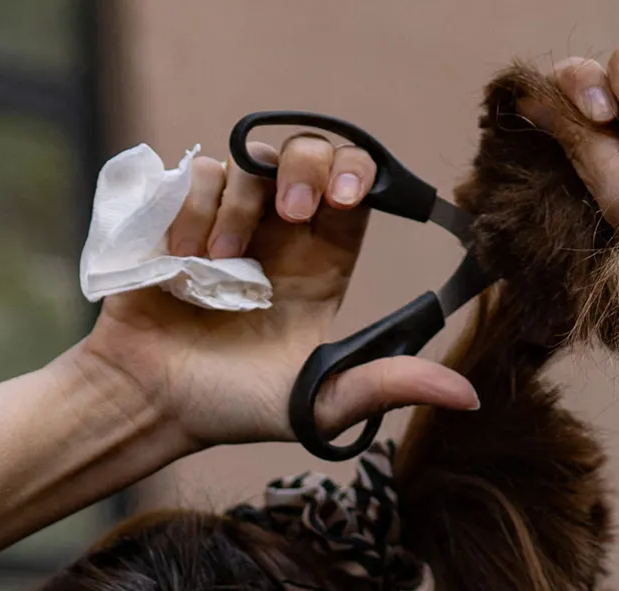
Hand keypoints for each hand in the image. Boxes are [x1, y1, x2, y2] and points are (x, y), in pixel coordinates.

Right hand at [82, 134, 477, 451]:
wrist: (150, 404)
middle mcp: (279, 236)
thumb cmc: (232, 407)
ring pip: (252, 162)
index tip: (348, 196)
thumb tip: (469, 396)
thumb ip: (388, 386)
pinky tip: (185, 259)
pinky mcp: (180, 217)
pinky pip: (200, 174)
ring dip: (240, 209)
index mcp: (322, 266)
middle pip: (311, 154)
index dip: (359, 177)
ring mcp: (229, 223)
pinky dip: (196, 210)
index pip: (357, 192)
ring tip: (217, 265)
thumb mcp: (318, 402)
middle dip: (308, 166)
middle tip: (292, 213)